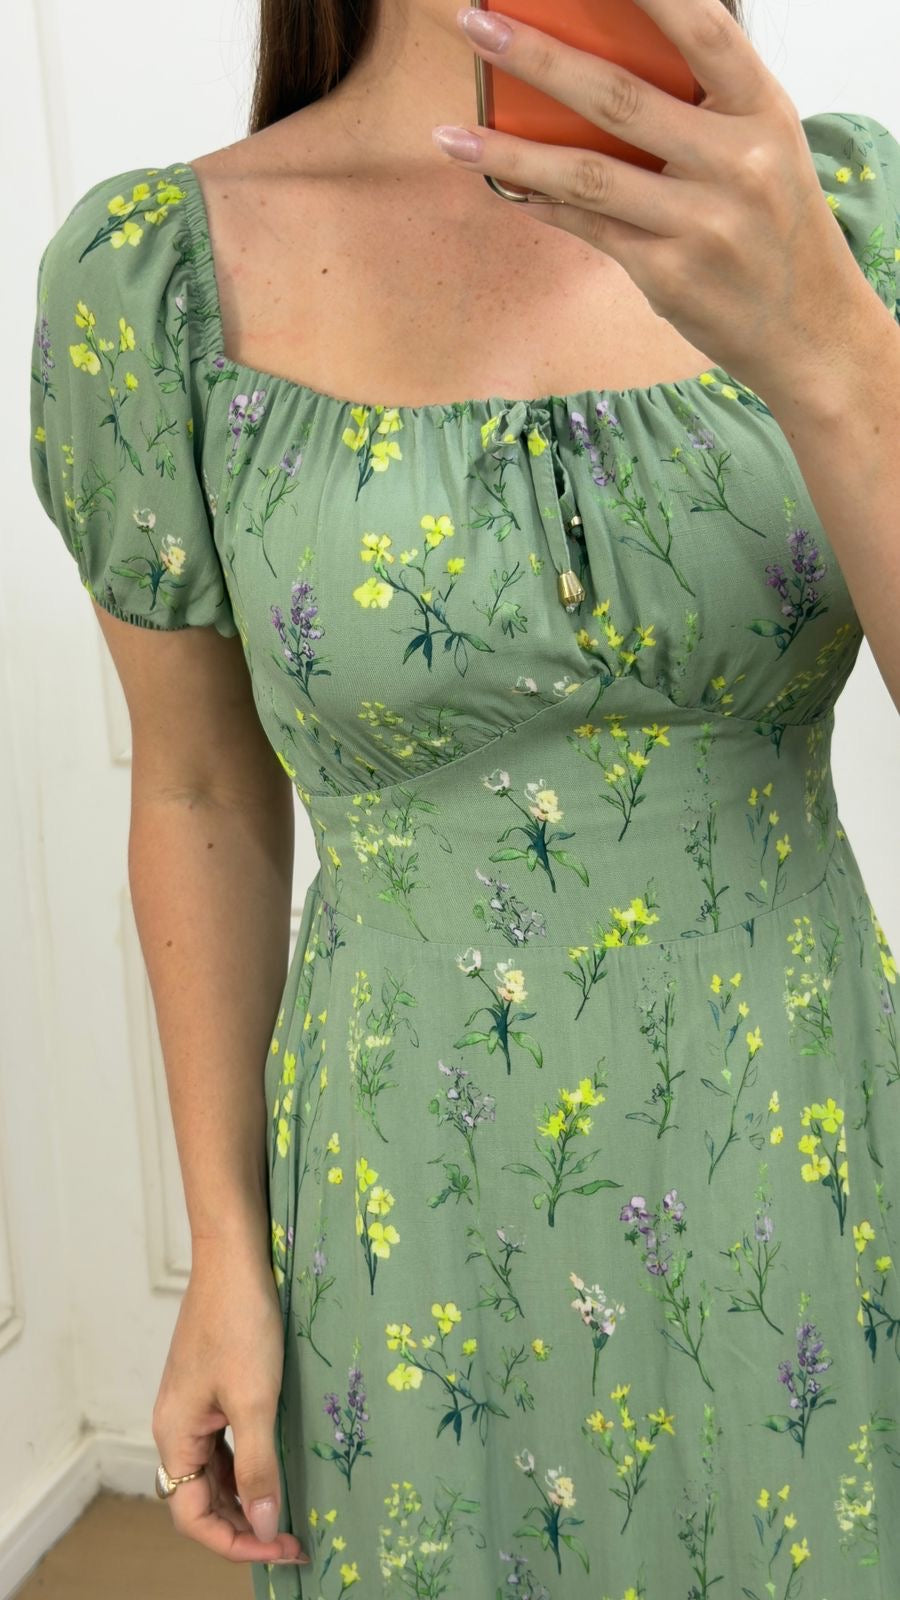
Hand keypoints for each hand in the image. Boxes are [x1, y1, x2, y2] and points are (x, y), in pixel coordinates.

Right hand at [151, 1251, 307, 1567]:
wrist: (234, 1255)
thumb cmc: (241, 1320)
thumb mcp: (256, 1399)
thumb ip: (257, 1466)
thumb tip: (265, 1525)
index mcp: (174, 1434)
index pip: (194, 1515)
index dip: (237, 1542)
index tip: (284, 1548)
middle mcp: (176, 1425)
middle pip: (202, 1499)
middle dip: (246, 1525)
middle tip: (296, 1539)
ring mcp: (192, 1405)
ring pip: (214, 1473)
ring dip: (248, 1497)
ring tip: (291, 1513)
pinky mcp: (211, 1385)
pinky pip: (224, 1443)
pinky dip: (247, 1465)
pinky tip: (277, 1466)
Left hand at [433, 0, 866, 397]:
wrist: (811, 331)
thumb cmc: (777, 229)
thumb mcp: (765, 149)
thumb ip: (704, 109)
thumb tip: (599, 73)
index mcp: (763, 111)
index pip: (702, 30)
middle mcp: (736, 162)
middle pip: (619, 96)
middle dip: (538, 56)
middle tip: (477, 25)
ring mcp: (701, 223)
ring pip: (586, 174)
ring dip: (511, 149)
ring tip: (451, 133)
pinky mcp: (670, 275)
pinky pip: (589, 228)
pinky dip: (542, 204)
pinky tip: (504, 185)